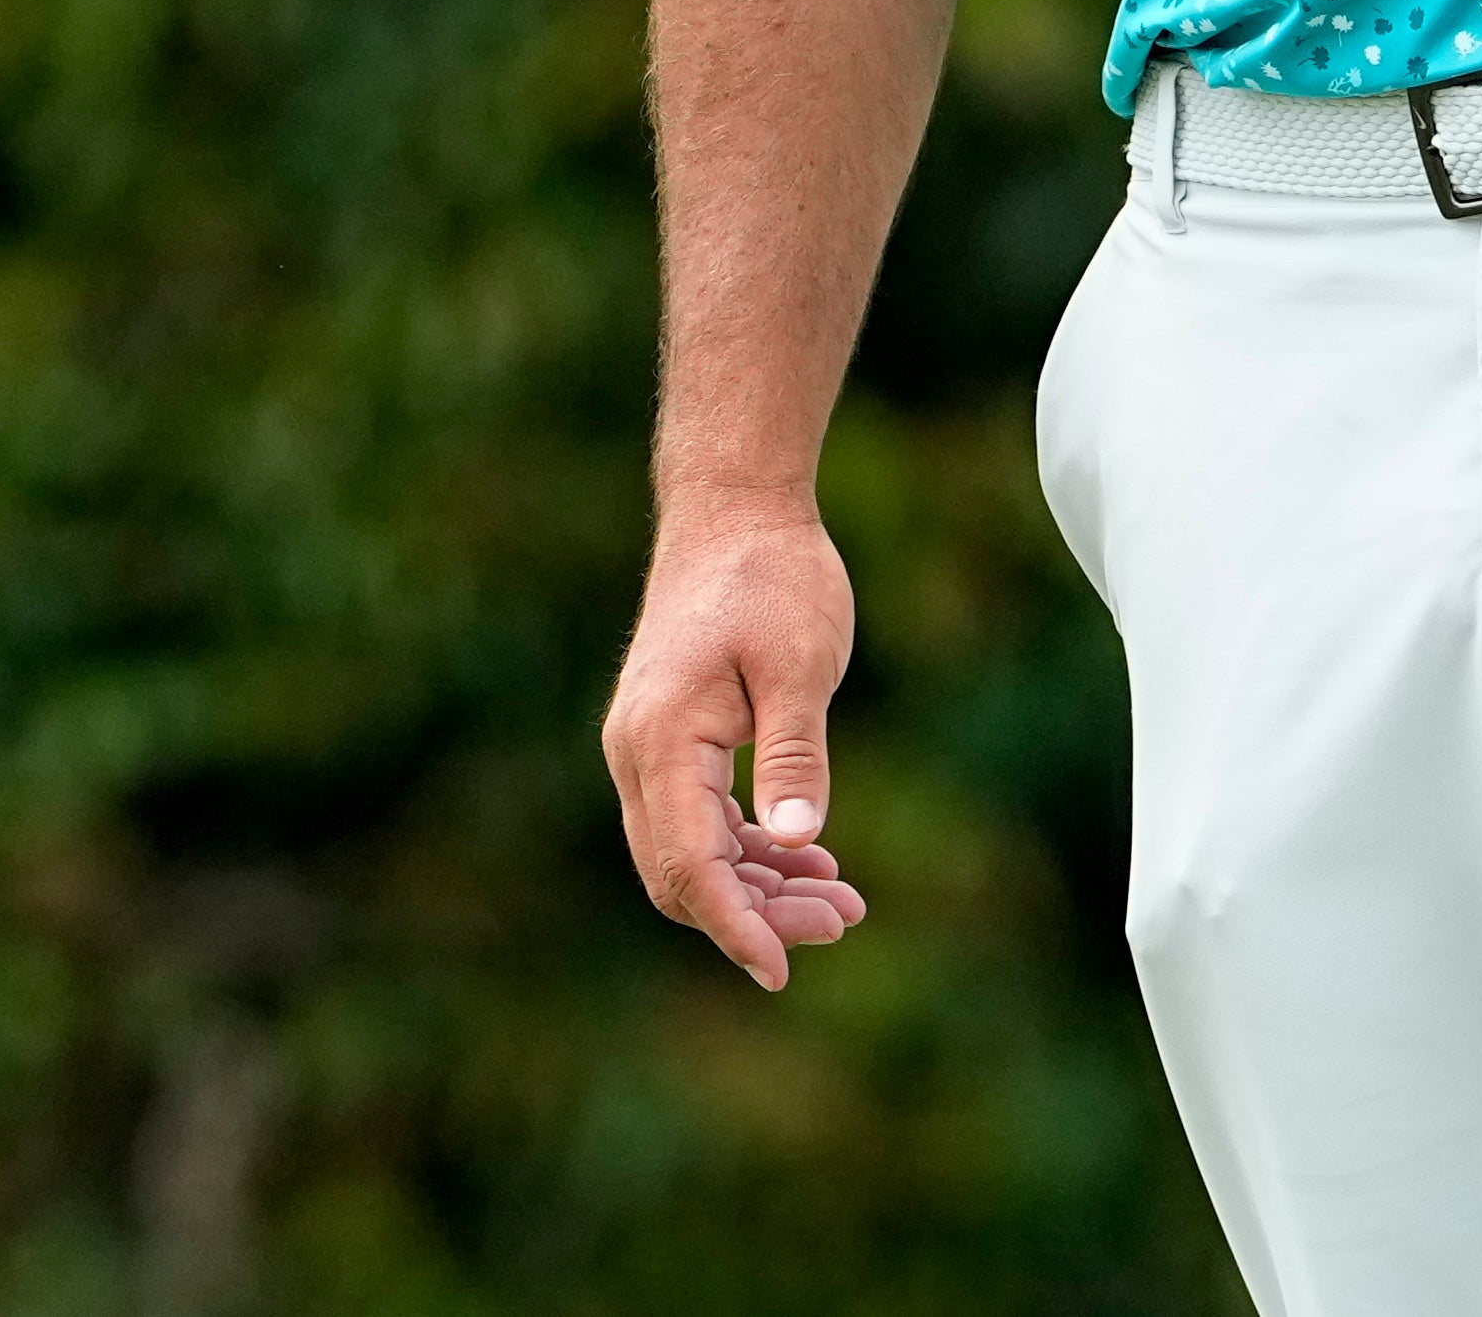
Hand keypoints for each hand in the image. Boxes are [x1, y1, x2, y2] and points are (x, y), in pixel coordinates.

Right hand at [600, 496, 869, 989]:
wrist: (736, 510)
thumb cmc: (774, 576)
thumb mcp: (801, 663)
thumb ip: (796, 753)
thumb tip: (799, 842)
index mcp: (663, 740)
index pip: (689, 865)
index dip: (735, 926)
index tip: (781, 971)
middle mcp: (638, 755)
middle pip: (684, 874)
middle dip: (757, 914)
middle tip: (843, 920)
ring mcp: (648, 750)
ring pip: (693, 853)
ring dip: (759, 886)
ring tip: (841, 903)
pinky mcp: (671, 743)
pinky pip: (701, 821)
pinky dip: (750, 849)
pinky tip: (809, 858)